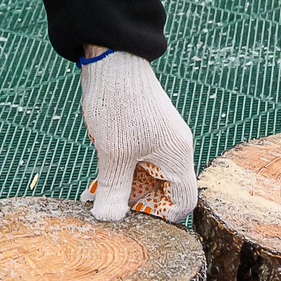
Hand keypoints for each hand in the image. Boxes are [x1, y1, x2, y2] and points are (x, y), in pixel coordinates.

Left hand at [78, 52, 196, 222]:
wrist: (112, 58)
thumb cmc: (119, 103)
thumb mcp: (113, 153)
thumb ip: (114, 190)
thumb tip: (109, 220)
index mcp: (177, 156)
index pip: (184, 201)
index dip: (162, 218)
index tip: (135, 222)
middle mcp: (174, 147)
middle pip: (164, 189)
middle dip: (137, 202)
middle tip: (109, 208)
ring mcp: (160, 136)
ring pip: (147, 174)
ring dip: (125, 185)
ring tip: (96, 194)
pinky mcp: (145, 128)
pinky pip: (138, 158)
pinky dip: (121, 169)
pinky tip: (99, 175)